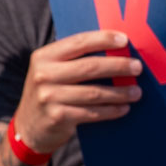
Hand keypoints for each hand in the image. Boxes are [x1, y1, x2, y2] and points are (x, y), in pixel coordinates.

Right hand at [11, 30, 144, 154]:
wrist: (28, 126)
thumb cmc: (49, 92)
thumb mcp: (51, 70)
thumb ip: (74, 59)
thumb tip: (115, 50)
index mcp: (43, 57)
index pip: (78, 42)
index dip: (104, 39)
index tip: (125, 41)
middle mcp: (43, 75)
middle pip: (90, 67)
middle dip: (118, 66)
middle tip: (137, 68)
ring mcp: (49, 97)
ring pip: (94, 93)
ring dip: (120, 92)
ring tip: (136, 92)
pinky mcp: (57, 117)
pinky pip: (92, 113)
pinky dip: (111, 111)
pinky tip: (123, 108)